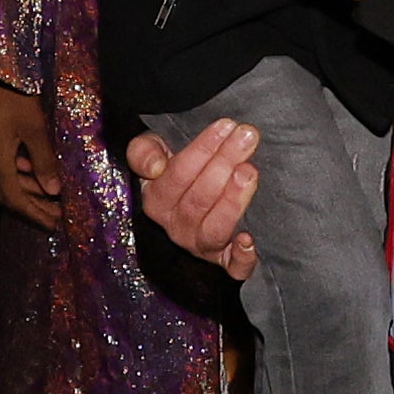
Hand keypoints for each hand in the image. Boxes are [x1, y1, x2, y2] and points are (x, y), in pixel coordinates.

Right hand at [0, 74, 64, 230]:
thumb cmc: (11, 90)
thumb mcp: (33, 125)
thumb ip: (43, 159)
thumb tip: (53, 190)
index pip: (14, 199)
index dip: (35, 214)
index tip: (54, 225)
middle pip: (5, 193)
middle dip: (32, 207)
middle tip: (56, 215)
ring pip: (0, 178)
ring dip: (25, 189)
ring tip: (49, 196)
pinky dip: (16, 172)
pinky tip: (32, 169)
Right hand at [126, 119, 260, 280]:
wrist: (195, 195)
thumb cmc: (177, 170)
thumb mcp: (153, 153)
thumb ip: (143, 151)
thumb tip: (156, 166)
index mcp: (156, 200)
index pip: (176, 175)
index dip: (202, 150)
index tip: (226, 125)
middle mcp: (175, 228)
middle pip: (199, 198)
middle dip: (224, 164)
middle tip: (247, 138)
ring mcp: (199, 246)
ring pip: (214, 229)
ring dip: (232, 201)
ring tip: (250, 172)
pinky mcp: (224, 262)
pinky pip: (231, 268)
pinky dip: (241, 258)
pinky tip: (249, 240)